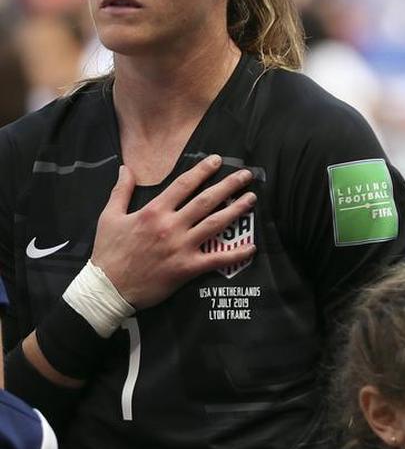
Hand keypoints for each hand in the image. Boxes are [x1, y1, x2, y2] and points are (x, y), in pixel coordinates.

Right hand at [91, 155, 256, 308]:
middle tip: (246, 175)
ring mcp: (181, 247)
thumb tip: (125, 168)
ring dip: (236, 210)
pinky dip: (236, 254)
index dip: (202, 171)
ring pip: (215, 224)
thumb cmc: (109, 252)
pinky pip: (217, 259)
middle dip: (228, 185)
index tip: (217, 160)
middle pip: (206, 200)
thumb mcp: (109, 217)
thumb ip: (120, 191)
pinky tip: (252, 247)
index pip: (183, 185)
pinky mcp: (188, 268)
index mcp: (153, 211)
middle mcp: (171, 226)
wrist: (108, 288)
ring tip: (251, 199)